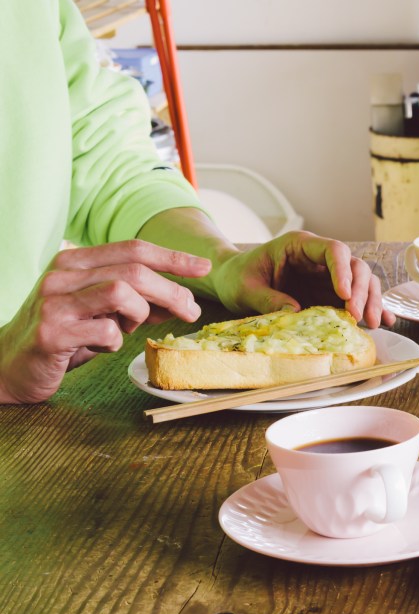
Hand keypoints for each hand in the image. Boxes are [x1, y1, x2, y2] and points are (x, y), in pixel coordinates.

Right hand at [0, 242, 209, 402]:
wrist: (7, 365)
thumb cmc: (63, 336)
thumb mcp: (102, 312)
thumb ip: (136, 302)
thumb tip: (182, 300)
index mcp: (74, 262)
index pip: (133, 249)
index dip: (173, 257)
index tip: (204, 268)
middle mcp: (61, 275)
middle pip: (134, 271)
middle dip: (172, 292)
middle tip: (192, 313)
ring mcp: (54, 302)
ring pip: (122, 293)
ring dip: (140, 314)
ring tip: (129, 329)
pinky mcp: (51, 332)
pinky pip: (106, 331)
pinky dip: (115, 342)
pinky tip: (101, 346)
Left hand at [209, 230, 393, 327]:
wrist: (235, 281)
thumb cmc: (239, 278)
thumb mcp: (245, 289)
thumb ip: (267, 299)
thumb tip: (294, 312)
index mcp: (300, 246)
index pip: (333, 250)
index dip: (343, 271)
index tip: (344, 295)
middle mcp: (321, 259)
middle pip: (355, 266)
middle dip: (361, 291)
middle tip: (357, 317)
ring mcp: (330, 276)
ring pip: (363, 281)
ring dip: (371, 301)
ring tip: (371, 325)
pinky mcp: (332, 294)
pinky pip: (359, 298)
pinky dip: (372, 308)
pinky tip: (385, 321)